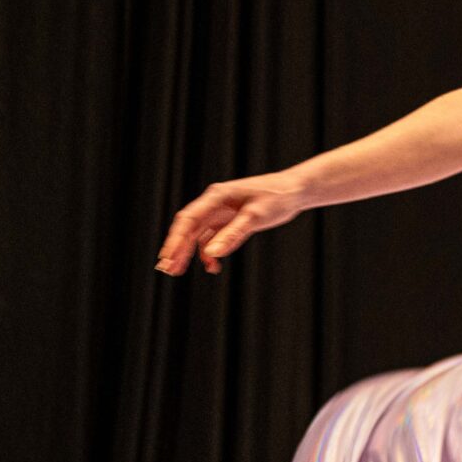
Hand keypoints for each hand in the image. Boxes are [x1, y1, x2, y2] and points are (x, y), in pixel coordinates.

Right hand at [157, 171, 313, 275]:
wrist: (295, 190)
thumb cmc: (277, 197)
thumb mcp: (255, 217)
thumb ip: (233, 235)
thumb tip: (211, 254)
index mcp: (216, 196)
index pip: (188, 219)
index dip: (175, 239)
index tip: (167, 257)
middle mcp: (215, 204)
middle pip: (189, 228)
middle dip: (177, 248)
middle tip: (166, 269)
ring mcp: (222, 212)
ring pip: (198, 234)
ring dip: (189, 252)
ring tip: (178, 271)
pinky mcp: (231, 220)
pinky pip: (214, 237)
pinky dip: (210, 252)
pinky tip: (212, 266)